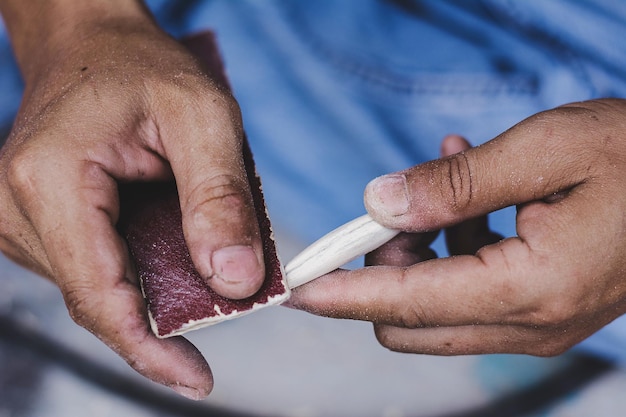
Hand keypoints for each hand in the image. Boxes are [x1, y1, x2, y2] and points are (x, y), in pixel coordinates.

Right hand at [0, 1, 263, 397]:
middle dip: (167, 316)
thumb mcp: (202, 117)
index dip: (149, 348)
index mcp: (49, 180)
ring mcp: (21, 220)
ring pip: (99, 288)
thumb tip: (234, 281)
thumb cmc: (141, 66)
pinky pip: (95, 270)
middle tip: (229, 300)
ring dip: (156, 291)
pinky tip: (171, 253)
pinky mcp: (39, 225)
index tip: (196, 379)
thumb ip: (220, 200)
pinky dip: (140, 273)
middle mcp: (16, 207)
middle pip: (100, 298)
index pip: (97, 295)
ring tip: (202, 258)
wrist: (94, 43)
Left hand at [290, 99, 625, 357]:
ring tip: (439, 187)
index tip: (294, 288)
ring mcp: (536, 325)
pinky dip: (449, 251)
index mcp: (528, 289)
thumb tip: (377, 202)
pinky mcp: (540, 310)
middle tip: (391, 212)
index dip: (339, 295)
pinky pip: (468, 295)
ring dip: (416, 257)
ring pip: (434, 314)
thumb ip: (455, 185)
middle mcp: (529, 324)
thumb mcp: (545, 149)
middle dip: (379, 273)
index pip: (401, 306)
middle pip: (408, 323)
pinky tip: (465, 195)